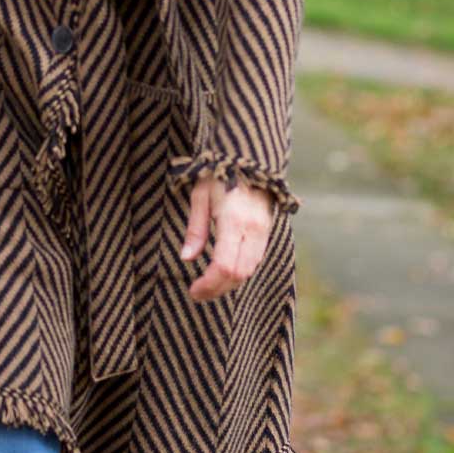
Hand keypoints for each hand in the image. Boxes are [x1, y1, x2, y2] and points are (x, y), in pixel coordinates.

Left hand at [179, 176, 274, 299]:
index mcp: (233, 219)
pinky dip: (239, 272)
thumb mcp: (200, 196)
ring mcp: (263, 231)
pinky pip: (255, 261)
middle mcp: (252, 229)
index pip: (224, 265)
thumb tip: (187, 258)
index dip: (208, 284)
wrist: (250, 159)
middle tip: (198, 293)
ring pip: (249, 270)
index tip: (193, 290)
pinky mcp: (267, 231)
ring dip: (229, 284)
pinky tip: (223, 273)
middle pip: (238, 274)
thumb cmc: (219, 175)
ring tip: (208, 286)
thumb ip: (195, 229)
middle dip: (217, 289)